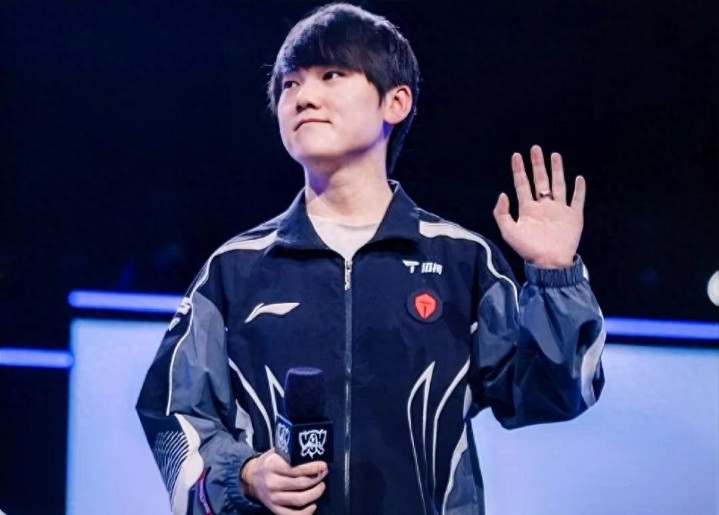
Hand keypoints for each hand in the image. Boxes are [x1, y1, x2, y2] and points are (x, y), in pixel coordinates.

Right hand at [240, 449, 327, 514]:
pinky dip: (305, 512)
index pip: (295, 469)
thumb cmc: (268, 463)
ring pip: (298, 500)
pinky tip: (313, 505)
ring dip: (314, 494)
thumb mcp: (275, 452)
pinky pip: (291, 514)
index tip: (323, 466)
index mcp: (272, 466)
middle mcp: (271, 482)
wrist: (250, 477)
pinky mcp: (273, 508)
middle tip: (324, 474)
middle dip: (316, 479)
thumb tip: (312, 450)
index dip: (312, 468)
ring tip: (321, 486)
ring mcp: (272, 497)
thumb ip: (290, 452)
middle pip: (300, 484)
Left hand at [493, 145, 584, 268]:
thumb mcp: (509, 232)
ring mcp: (559, 210)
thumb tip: (502, 194)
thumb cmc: (528, 250)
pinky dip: (579, 189)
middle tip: (536, 148)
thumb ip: (502, 214)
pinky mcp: (573, 216)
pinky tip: (578, 178)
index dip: (519, 170)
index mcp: (528, 209)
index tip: (516, 156)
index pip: (522, 184)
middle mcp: (543, 206)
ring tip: (554, 155)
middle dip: (538, 164)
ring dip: (557, 170)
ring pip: (558, 185)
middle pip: (540, 180)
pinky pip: (577, 199)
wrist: (550, 263)